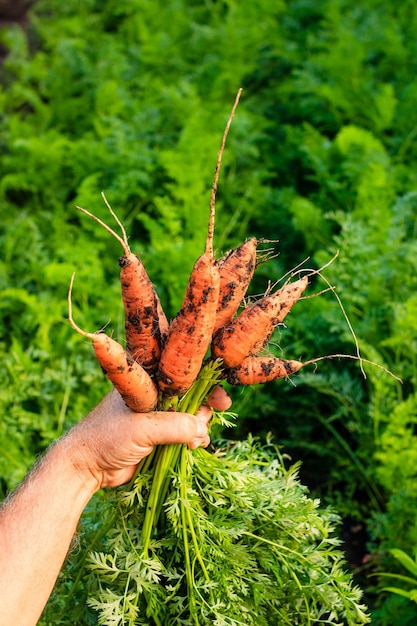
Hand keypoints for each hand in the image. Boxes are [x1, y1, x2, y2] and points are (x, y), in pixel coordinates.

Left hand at [63, 387, 231, 489]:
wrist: (85, 467)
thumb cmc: (107, 437)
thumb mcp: (141, 428)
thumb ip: (174, 426)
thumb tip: (202, 428)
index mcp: (146, 380)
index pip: (181, 373)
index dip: (205, 381)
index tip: (221, 397)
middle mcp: (153, 394)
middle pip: (191, 394)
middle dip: (204, 406)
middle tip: (211, 416)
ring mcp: (155, 416)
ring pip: (190, 416)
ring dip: (199, 427)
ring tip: (196, 440)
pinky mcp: (157, 437)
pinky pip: (184, 434)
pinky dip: (193, 440)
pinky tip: (194, 447)